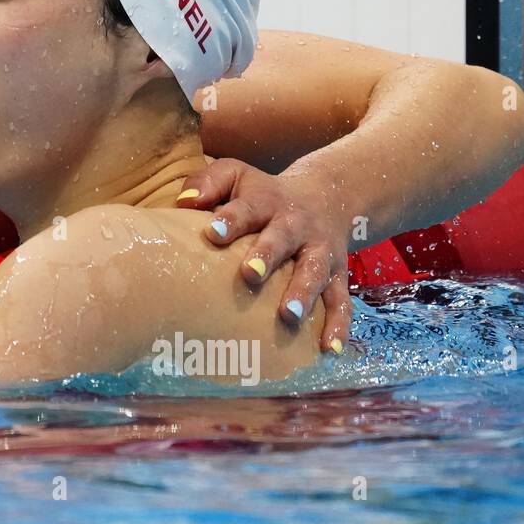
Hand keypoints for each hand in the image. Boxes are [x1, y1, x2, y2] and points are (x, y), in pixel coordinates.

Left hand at [175, 159, 351, 351]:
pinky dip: (338, 324)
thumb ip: (208, 184)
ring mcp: (320, 251)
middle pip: (281, 239)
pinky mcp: (337, 275)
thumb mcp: (235, 175)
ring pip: (314, 272)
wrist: (327, 195)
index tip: (213, 232)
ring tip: (288, 316)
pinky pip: (340, 300)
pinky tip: (328, 349)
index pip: (246, 209)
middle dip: (267, 256)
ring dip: (303, 293)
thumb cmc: (262, 193)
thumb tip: (184, 204)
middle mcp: (295, 226)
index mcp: (265, 202)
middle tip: (250, 275)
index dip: (230, 219)